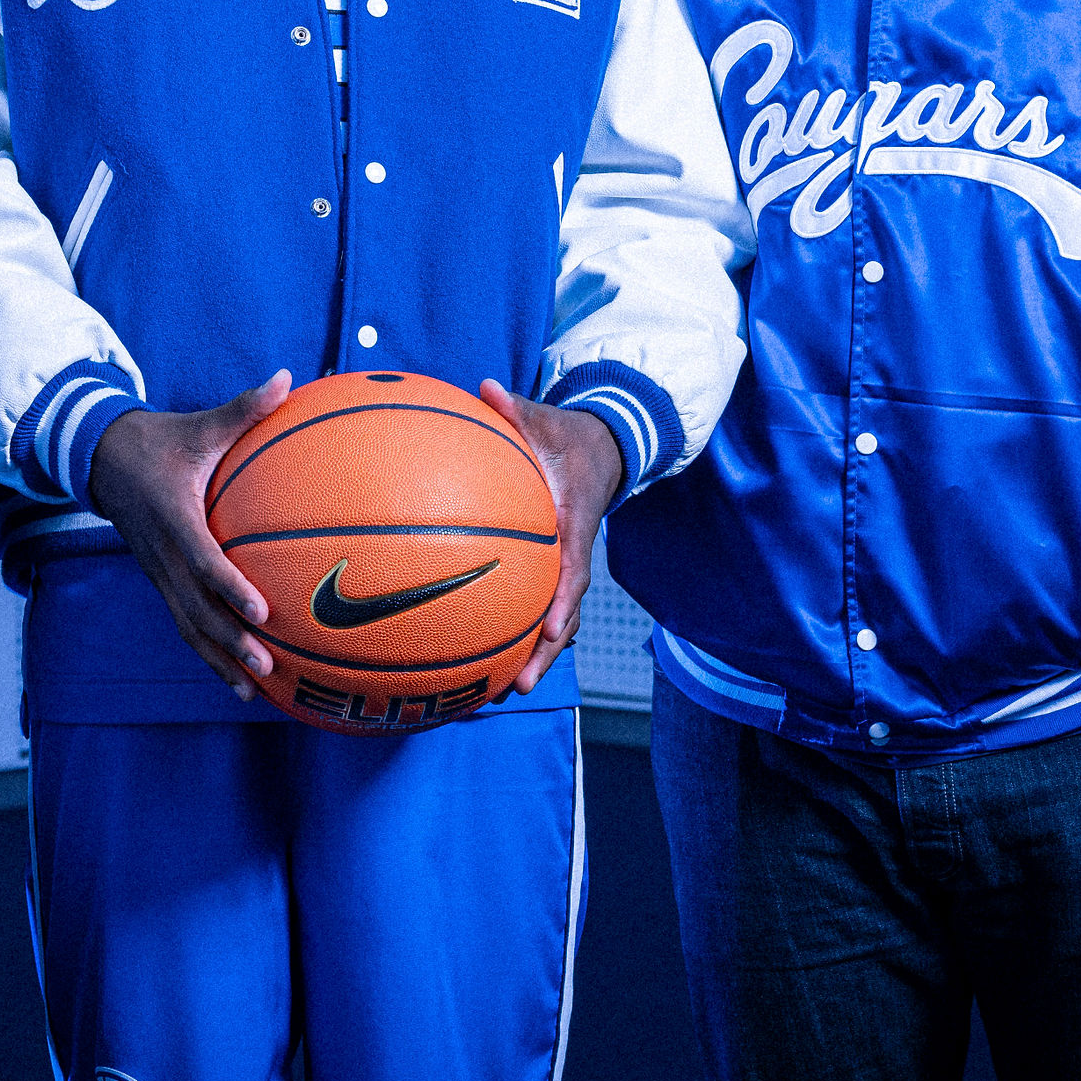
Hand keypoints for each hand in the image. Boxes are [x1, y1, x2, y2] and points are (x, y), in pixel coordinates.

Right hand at [86, 373, 291, 697]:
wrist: (103, 461)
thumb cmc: (163, 441)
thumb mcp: (201, 424)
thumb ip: (245, 408)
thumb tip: (285, 377)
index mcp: (175, 518)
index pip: (204, 559)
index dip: (230, 587)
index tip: (261, 609)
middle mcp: (163, 555)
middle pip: (195, 609)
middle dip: (229, 639)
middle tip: (267, 662)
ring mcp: (159, 574)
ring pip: (188, 626)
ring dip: (219, 659)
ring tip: (253, 688)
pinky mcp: (161, 583)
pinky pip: (185, 624)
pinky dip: (210, 653)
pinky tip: (240, 679)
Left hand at [480, 381, 623, 696]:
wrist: (596, 448)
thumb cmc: (564, 436)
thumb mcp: (545, 419)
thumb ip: (516, 408)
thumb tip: (487, 388)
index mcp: (574, 521)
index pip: (573, 566)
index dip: (563, 598)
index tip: (553, 628)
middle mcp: (572, 552)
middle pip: (566, 612)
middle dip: (546, 651)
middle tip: (518, 685)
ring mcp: (563, 565)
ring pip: (555, 619)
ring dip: (535, 656)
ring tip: (502, 692)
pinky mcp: (550, 570)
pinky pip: (535, 606)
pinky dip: (518, 633)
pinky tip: (485, 660)